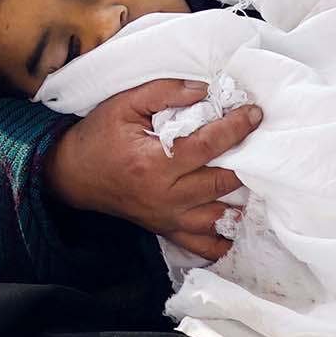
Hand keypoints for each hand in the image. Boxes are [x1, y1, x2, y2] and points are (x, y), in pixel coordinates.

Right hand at [44, 79, 260, 260]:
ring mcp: (166, 217)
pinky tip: (242, 228)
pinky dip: (225, 239)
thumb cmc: (99, 135)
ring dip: (242, 201)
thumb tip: (204, 90)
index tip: (255, 113)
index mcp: (153, 163)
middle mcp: (163, 196)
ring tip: (260, 180)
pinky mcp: (166, 229)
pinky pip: (201, 245)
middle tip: (264, 142)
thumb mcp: (124, 103)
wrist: (71, 173)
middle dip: (247, 162)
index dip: (235, 128)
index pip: (206, 146)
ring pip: (217, 218)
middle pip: (219, 184)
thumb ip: (164, 92)